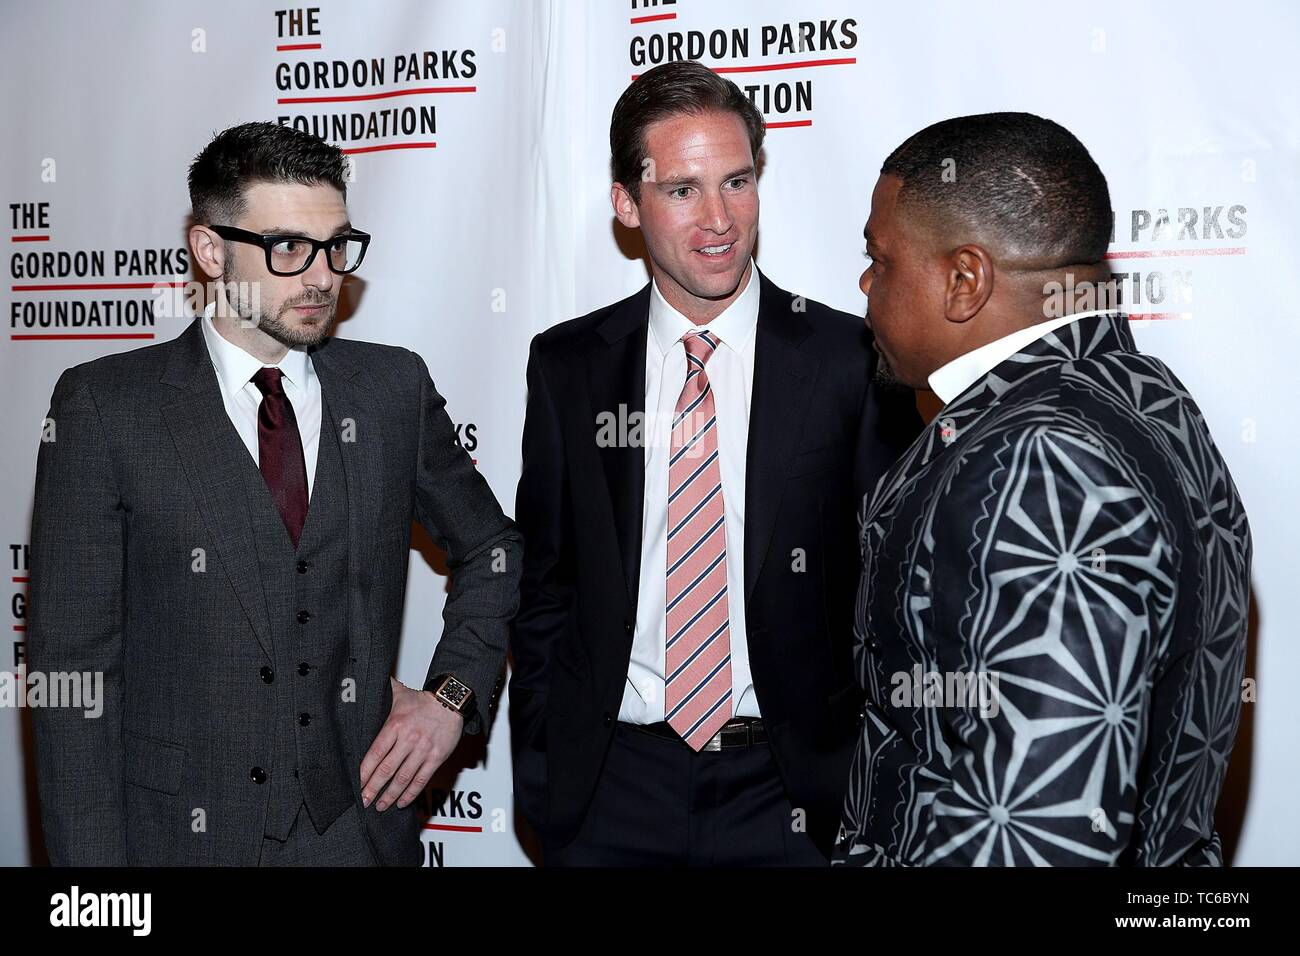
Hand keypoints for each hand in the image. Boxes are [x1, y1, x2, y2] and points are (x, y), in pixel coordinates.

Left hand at [360, 677, 463, 810]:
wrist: (450, 701)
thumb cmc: (423, 700)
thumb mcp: (399, 693)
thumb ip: (381, 692)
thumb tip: (360, 684)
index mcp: (395, 725)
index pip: (375, 753)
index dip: (365, 772)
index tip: (357, 784)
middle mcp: (408, 739)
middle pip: (387, 769)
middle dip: (373, 788)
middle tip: (364, 800)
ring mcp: (423, 750)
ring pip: (403, 778)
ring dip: (390, 795)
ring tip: (380, 805)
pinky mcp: (436, 757)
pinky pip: (422, 779)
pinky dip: (411, 793)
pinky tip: (402, 802)